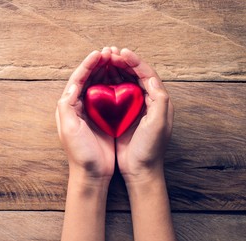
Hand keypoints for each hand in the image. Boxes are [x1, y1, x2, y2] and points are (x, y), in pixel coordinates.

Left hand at [55, 48, 114, 184]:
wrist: (92, 174)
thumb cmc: (80, 154)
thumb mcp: (68, 129)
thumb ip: (66, 106)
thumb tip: (73, 84)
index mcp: (68, 107)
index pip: (77, 80)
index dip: (87, 65)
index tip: (99, 54)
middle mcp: (79, 107)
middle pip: (88, 79)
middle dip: (98, 65)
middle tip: (110, 53)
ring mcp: (92, 113)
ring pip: (99, 85)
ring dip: (106, 72)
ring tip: (116, 60)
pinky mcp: (104, 119)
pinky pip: (109, 97)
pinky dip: (115, 85)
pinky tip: (123, 79)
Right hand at [109, 48, 173, 184]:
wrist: (139, 170)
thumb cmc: (149, 149)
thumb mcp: (157, 125)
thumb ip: (159, 101)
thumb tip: (152, 79)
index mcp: (158, 101)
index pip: (146, 73)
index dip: (134, 61)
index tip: (121, 52)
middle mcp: (148, 101)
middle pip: (135, 74)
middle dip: (122, 62)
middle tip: (109, 52)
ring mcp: (134, 108)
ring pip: (125, 82)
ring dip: (115, 70)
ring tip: (103, 60)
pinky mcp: (123, 116)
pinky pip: (115, 93)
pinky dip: (108, 83)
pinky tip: (100, 79)